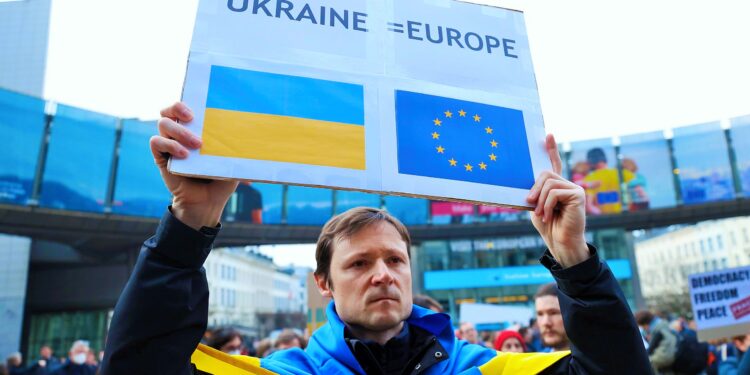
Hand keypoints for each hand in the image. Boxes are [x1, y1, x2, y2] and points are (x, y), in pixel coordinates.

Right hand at [151, 102, 237, 229]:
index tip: (198, 108)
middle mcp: (178, 134)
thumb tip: (257, 142)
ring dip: (179, 132)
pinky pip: (156, 142)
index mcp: (194, 130)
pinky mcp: (161, 158)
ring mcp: (169, 145)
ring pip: (162, 124)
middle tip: (192, 118)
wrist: (208, 202)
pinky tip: (184, 155)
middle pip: (167, 110)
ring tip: (196, 145)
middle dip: (177, 108)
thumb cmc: (221, 179)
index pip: (183, 107)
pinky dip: (169, 145)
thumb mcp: (231, 161)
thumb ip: (238, 149)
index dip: (185, 102)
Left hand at [526, 134, 588, 267]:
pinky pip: (554, 193)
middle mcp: (567, 184)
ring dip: (540, 201)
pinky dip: (547, 206)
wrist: (560, 242)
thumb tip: (528, 184)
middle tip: (529, 203)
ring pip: (548, 184)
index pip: (554, 164)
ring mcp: (574, 188)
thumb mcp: (536, 206)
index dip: (551, 149)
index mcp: (557, 186)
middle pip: (545, 174)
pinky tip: (549, 217)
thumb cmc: (548, 226)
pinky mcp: (578, 195)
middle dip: (534, 189)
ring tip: (540, 215)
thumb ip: (535, 193)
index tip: (549, 135)